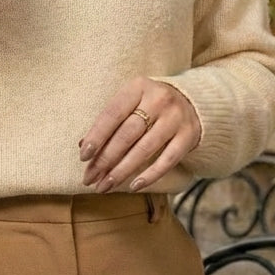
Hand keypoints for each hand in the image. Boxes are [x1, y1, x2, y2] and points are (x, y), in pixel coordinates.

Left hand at [79, 77, 200, 192]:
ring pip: (144, 150)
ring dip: (121, 171)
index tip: (83, 157)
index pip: (112, 114)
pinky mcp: (189, 136)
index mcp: (138, 88)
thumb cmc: (149, 106)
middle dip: (105, 160)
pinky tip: (133, 186)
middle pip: (127, 134)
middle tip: (90, 178)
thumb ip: (109, 123)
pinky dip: (149, 175)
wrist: (191, 101)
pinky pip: (167, 160)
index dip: (96, 137)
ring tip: (105, 185)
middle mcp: (158, 100)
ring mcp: (175, 118)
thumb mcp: (129, 103)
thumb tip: (85, 147)